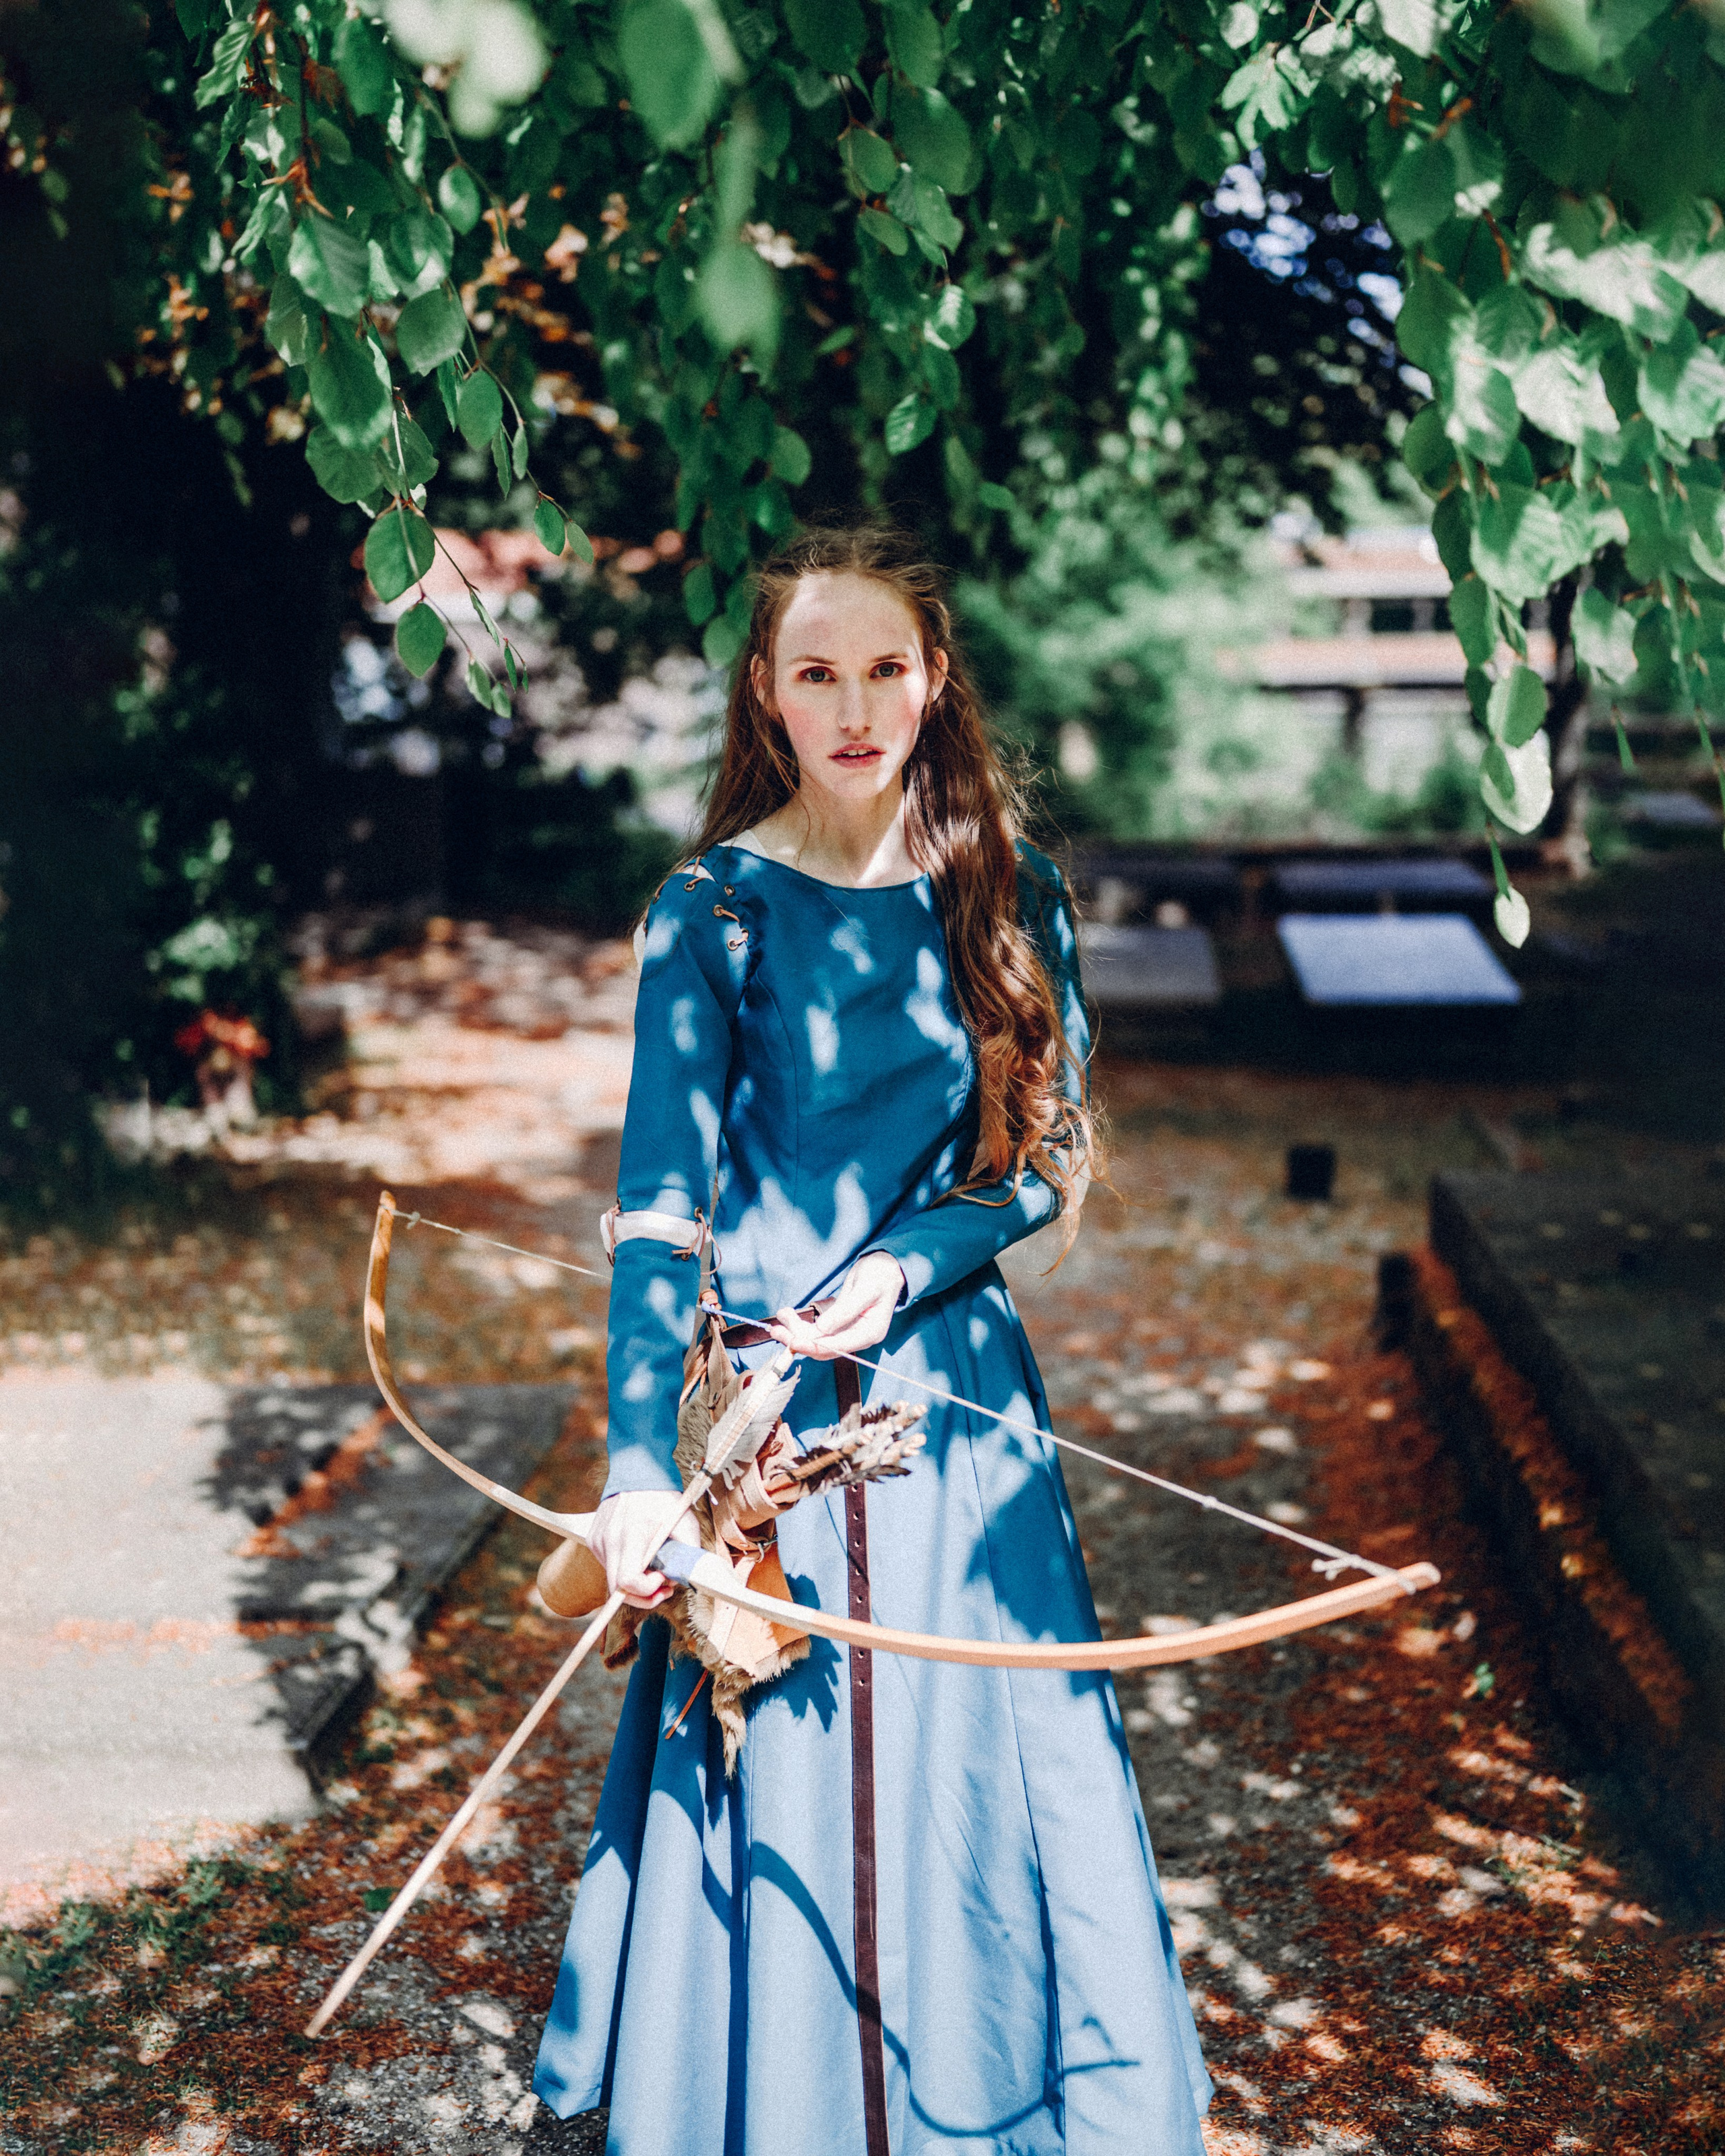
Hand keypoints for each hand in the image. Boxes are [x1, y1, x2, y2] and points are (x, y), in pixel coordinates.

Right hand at [587, 1489, 700, 1609]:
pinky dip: (624, 1568)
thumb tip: (680, 1580)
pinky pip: (608, 1565)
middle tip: (661, 1589)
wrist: (637, 1470)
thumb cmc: (662, 1497)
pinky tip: (639, 1555)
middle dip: (642, 1597)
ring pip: (612, 1579)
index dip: (647, 1589)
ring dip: (634, 1582)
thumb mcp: (686, 1522)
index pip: (628, 1580)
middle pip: (617, 1589)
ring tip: (653, 1567)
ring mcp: (598, 1540)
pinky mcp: (594, 1539)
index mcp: (631, 1535)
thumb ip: (688, 1554)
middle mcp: (609, 1540)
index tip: (662, 1578)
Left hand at [765, 1250, 904, 1362]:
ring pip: (817, 1339)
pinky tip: (789, 1315)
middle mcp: (858, 1337)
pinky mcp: (840, 1325)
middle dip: (799, 1339)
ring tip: (781, 1315)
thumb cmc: (880, 1275)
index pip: (837, 1346)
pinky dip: (802, 1325)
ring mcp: (849, 1332)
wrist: (887, 1267)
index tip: (793, 1341)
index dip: (814, 1345)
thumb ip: (845, 1310)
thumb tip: (823, 1329)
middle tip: (777, 1329)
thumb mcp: (865, 1289)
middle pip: (824, 1347)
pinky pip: (818, 1331)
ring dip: (796, 1330)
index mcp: (870, 1332)